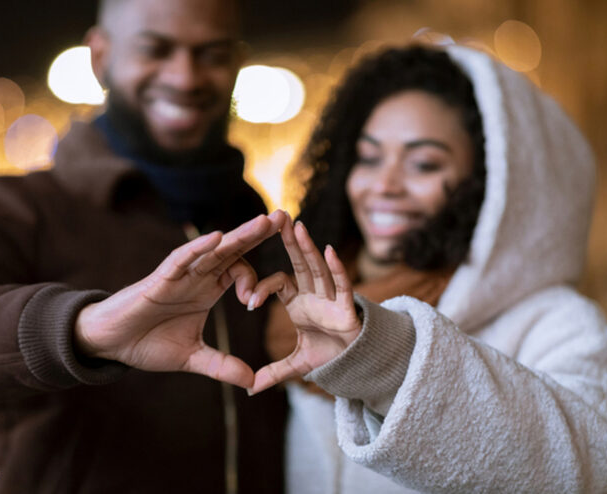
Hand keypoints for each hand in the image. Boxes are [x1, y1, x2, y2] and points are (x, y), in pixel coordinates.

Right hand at [74, 211, 285, 388]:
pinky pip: (182, 259)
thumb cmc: (147, 343)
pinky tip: (218, 237)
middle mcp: (197, 276)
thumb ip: (222, 365)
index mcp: (207, 289)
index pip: (239, 272)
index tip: (254, 302)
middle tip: (284, 217)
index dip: (254, 281)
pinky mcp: (160, 279)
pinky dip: (199, 248)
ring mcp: (180, 275)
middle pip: (233, 250)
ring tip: (264, 222)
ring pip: (214, 250)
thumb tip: (252, 382)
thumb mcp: (192, 357)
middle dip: (258, 234)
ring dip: (239, 235)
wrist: (111, 344)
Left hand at [247, 217, 361, 394]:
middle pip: (300, 263)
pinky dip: (336, 269)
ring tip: (297, 226)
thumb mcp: (297, 364)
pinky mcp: (348, 308)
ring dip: (308, 248)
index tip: (248, 302)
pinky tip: (328, 250)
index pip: (279, 283)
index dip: (263, 288)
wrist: (358, 366)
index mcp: (299, 302)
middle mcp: (315, 294)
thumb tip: (249, 389)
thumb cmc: (330, 356)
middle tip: (276, 218)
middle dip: (289, 242)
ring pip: (318, 269)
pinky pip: (342, 285)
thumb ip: (274, 372)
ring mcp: (332, 299)